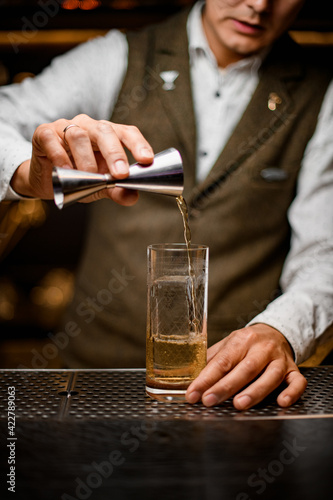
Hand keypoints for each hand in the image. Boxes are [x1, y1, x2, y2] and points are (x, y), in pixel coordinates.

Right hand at [10, 114, 153, 204]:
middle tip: (121, 174)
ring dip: (86, 160)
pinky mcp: (44, 133)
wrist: (47, 181)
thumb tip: (132, 197)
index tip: (147, 160)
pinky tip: (65, 171)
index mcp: (107, 135)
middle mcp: (88, 126)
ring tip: (89, 178)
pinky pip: (52, 140)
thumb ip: (115, 190)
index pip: (126, 132)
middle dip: (115, 153)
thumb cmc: (77, 177)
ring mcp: (65, 127)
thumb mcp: (99, 187)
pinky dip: (60, 156)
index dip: (138, 144)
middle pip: (105, 130)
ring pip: (79, 136)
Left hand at [186, 324, 306, 409]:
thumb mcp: (227, 345)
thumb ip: (211, 361)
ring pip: (270, 375)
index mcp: (241, 340)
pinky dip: (291, 392)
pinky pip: (297, 381)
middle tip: (209, 401)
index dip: (206, 379)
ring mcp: (279, 359)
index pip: (222, 361)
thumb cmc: (246, 343)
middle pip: (245, 368)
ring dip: (255, 391)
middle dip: (225, 386)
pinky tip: (281, 402)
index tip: (193, 394)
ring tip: (239, 404)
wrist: (275, 332)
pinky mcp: (293, 370)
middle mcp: (262, 348)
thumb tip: (189, 379)